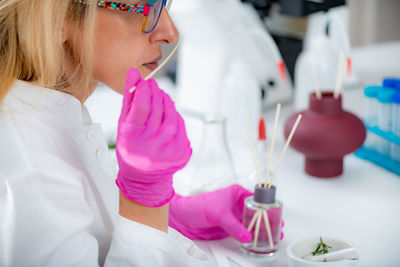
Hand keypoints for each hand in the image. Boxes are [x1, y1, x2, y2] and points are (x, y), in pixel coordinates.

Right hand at [116, 68, 191, 206]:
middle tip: (153, 85)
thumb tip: (134, 72)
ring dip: (167, 102)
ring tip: (161, 97)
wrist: (143, 178)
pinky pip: (180, 127)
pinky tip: (168, 114)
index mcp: (131, 138)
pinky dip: (175, 117)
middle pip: (157, 110)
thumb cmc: (131, 146)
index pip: (141, 107)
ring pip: (171, 116)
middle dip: (155, 93)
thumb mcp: (123, 125)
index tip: (145, 81)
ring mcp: (167, 151)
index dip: (144, 90)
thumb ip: (128, 99)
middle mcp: (149, 146)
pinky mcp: (180, 154)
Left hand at [169, 184, 284, 241]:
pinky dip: (251, 236)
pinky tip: (257, 241)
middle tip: (278, 228)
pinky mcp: (230, 227)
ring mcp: (234, 216)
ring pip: (252, 223)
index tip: (276, 215)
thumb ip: (234, 226)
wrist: (183, 217)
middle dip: (268, 220)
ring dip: (260, 230)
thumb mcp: (218, 214)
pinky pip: (244, 232)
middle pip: (257, 212)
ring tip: (272, 236)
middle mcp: (237, 204)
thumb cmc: (197, 206)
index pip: (257, 199)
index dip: (268, 207)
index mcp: (237, 193)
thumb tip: (247, 236)